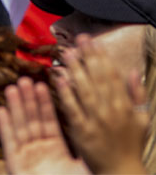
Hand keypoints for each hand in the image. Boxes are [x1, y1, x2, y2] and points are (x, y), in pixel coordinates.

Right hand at [0, 77, 89, 173]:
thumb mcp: (82, 168)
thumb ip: (84, 151)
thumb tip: (94, 131)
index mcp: (56, 151)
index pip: (50, 123)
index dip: (45, 104)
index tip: (42, 85)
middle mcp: (39, 151)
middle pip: (33, 121)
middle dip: (29, 100)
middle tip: (26, 79)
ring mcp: (26, 156)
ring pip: (20, 127)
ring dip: (16, 107)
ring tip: (13, 87)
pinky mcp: (15, 163)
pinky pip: (9, 141)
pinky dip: (4, 126)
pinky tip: (1, 110)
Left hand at [56, 34, 147, 174]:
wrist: (121, 171)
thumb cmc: (131, 144)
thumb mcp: (142, 119)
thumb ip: (137, 94)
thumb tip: (134, 71)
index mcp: (126, 106)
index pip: (113, 76)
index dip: (102, 57)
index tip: (94, 41)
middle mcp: (112, 110)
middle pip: (98, 79)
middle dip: (88, 57)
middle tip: (78, 39)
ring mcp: (96, 120)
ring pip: (85, 90)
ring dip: (75, 69)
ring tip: (66, 53)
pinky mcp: (82, 131)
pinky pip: (72, 108)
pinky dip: (66, 92)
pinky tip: (59, 78)